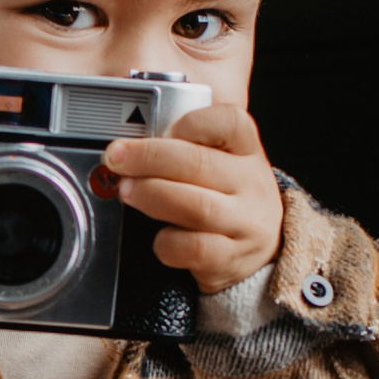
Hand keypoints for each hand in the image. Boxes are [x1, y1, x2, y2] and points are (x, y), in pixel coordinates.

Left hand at [104, 104, 283, 295]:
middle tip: (117, 159)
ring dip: (151, 195)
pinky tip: (158, 237)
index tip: (161, 129)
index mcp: (247, 149)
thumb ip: (191, 136)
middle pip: (199, 163)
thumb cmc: (228, 196)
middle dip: (147, 158)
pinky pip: (193, 248)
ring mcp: (244, 223)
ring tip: (127, 191)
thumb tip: (148, 118)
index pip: (229, 122)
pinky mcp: (230, 259)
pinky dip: (166, 242)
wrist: (261, 250)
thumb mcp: (223, 159)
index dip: (190, 123)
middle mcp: (251, 183)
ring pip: (196, 206)